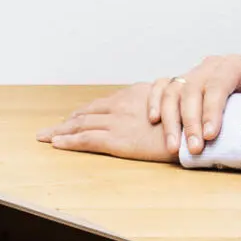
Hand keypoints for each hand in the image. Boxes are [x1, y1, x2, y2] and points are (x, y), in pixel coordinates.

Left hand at [35, 84, 179, 162]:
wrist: (194, 128)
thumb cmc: (187, 119)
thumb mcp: (170, 105)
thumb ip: (155, 106)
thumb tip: (154, 114)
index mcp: (132, 96)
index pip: (101, 105)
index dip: (84, 112)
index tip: (72, 118)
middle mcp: (120, 106)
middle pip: (86, 114)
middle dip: (66, 122)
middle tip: (49, 129)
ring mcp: (116, 122)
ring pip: (80, 125)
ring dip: (61, 131)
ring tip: (46, 136)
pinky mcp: (116, 139)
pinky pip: (86, 140)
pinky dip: (68, 141)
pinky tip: (56, 143)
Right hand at [154, 54, 240, 155]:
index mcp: (233, 65)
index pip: (218, 84)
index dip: (212, 109)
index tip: (211, 135)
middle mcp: (209, 66)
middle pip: (192, 90)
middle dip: (191, 122)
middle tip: (195, 148)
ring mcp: (191, 73)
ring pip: (173, 91)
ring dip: (171, 120)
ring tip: (174, 147)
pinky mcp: (177, 81)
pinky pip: (159, 87)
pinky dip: (154, 102)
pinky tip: (154, 121)